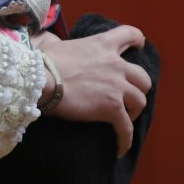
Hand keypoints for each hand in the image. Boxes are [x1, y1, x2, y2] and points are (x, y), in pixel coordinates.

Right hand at [33, 25, 150, 157]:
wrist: (40, 80)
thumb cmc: (44, 62)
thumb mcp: (59, 45)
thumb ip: (67, 46)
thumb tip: (54, 46)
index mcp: (102, 44)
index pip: (129, 34)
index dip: (137, 40)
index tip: (140, 45)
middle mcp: (115, 64)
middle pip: (143, 77)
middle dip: (139, 88)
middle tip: (127, 98)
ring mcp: (116, 86)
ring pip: (140, 101)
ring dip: (133, 112)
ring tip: (123, 121)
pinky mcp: (112, 107)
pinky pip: (126, 128)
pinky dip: (125, 139)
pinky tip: (120, 149)